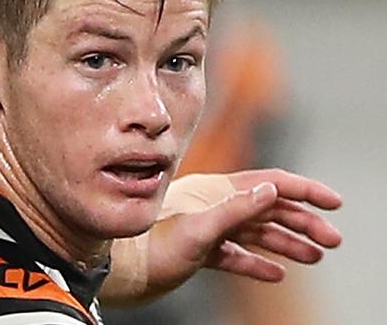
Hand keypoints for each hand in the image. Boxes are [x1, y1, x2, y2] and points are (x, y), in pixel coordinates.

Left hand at [102, 169, 341, 303]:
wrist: (124, 269)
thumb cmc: (153, 246)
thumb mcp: (198, 228)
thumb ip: (233, 209)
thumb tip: (272, 190)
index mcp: (216, 191)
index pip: (269, 183)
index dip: (303, 190)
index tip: (333, 202)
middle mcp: (215, 205)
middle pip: (269, 209)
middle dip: (303, 222)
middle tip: (333, 240)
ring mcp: (209, 228)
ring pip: (257, 233)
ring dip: (287, 243)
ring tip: (315, 256)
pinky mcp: (201, 252)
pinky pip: (237, 256)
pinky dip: (258, 263)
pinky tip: (276, 274)